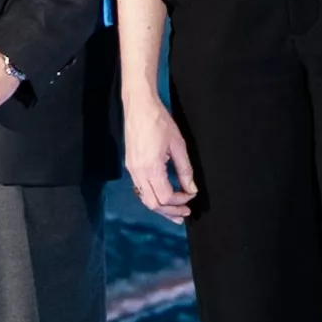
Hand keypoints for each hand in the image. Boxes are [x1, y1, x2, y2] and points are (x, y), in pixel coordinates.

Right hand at [123, 92, 198, 221]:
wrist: (139, 107)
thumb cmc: (160, 122)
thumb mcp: (178, 145)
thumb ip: (185, 169)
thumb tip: (192, 189)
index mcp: (150, 168)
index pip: (165, 196)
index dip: (180, 201)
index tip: (191, 196)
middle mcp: (137, 173)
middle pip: (152, 203)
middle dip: (169, 211)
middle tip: (184, 215)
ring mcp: (131, 170)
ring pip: (144, 198)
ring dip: (160, 207)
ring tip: (175, 211)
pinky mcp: (129, 165)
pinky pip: (140, 188)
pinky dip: (152, 196)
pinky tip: (163, 196)